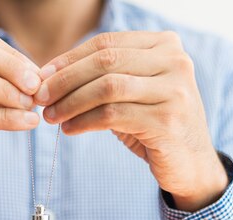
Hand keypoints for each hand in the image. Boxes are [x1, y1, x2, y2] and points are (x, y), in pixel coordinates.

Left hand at [34, 31, 227, 211]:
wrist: (191, 164)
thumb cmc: (153, 125)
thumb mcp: (132, 93)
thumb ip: (103, 77)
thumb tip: (49, 75)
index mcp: (165, 45)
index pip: (107, 43)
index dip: (69, 59)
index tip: (42, 77)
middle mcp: (175, 62)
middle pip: (105, 61)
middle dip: (66, 80)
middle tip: (40, 98)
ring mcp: (174, 91)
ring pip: (107, 87)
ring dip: (71, 102)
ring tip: (52, 117)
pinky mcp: (167, 121)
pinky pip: (113, 115)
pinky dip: (84, 122)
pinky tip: (70, 129)